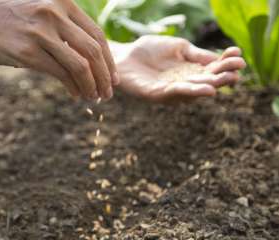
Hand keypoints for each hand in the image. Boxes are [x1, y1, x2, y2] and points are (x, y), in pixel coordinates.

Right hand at [0, 0, 118, 99]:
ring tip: (94, 97)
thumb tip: (94, 57)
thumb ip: (67, 28)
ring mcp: (41, 33)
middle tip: (108, 93)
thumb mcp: (44, 14)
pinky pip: (60, 74)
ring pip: (80, 65)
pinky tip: (76, 95)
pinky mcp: (29, 52)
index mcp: (63, 4)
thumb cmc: (15, 24)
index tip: (113, 77)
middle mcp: (54, 15)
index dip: (109, 59)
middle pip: (93, 50)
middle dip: (105, 76)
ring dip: (91, 85)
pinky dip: (73, 87)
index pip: (97, 34)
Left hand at [112, 35, 245, 102]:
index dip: (226, 62)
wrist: (123, 55)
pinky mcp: (156, 95)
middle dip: (223, 77)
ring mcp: (170, 91)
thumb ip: (197, 54)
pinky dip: (189, 91)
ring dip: (208, 86)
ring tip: (223, 82)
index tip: (238, 53)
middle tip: (237, 71)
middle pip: (207, 82)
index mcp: (191, 71)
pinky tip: (203, 89)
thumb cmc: (150, 50)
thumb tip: (220, 58)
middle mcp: (184, 83)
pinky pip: (174, 94)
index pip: (213, 68)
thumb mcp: (179, 48)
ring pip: (192, 91)